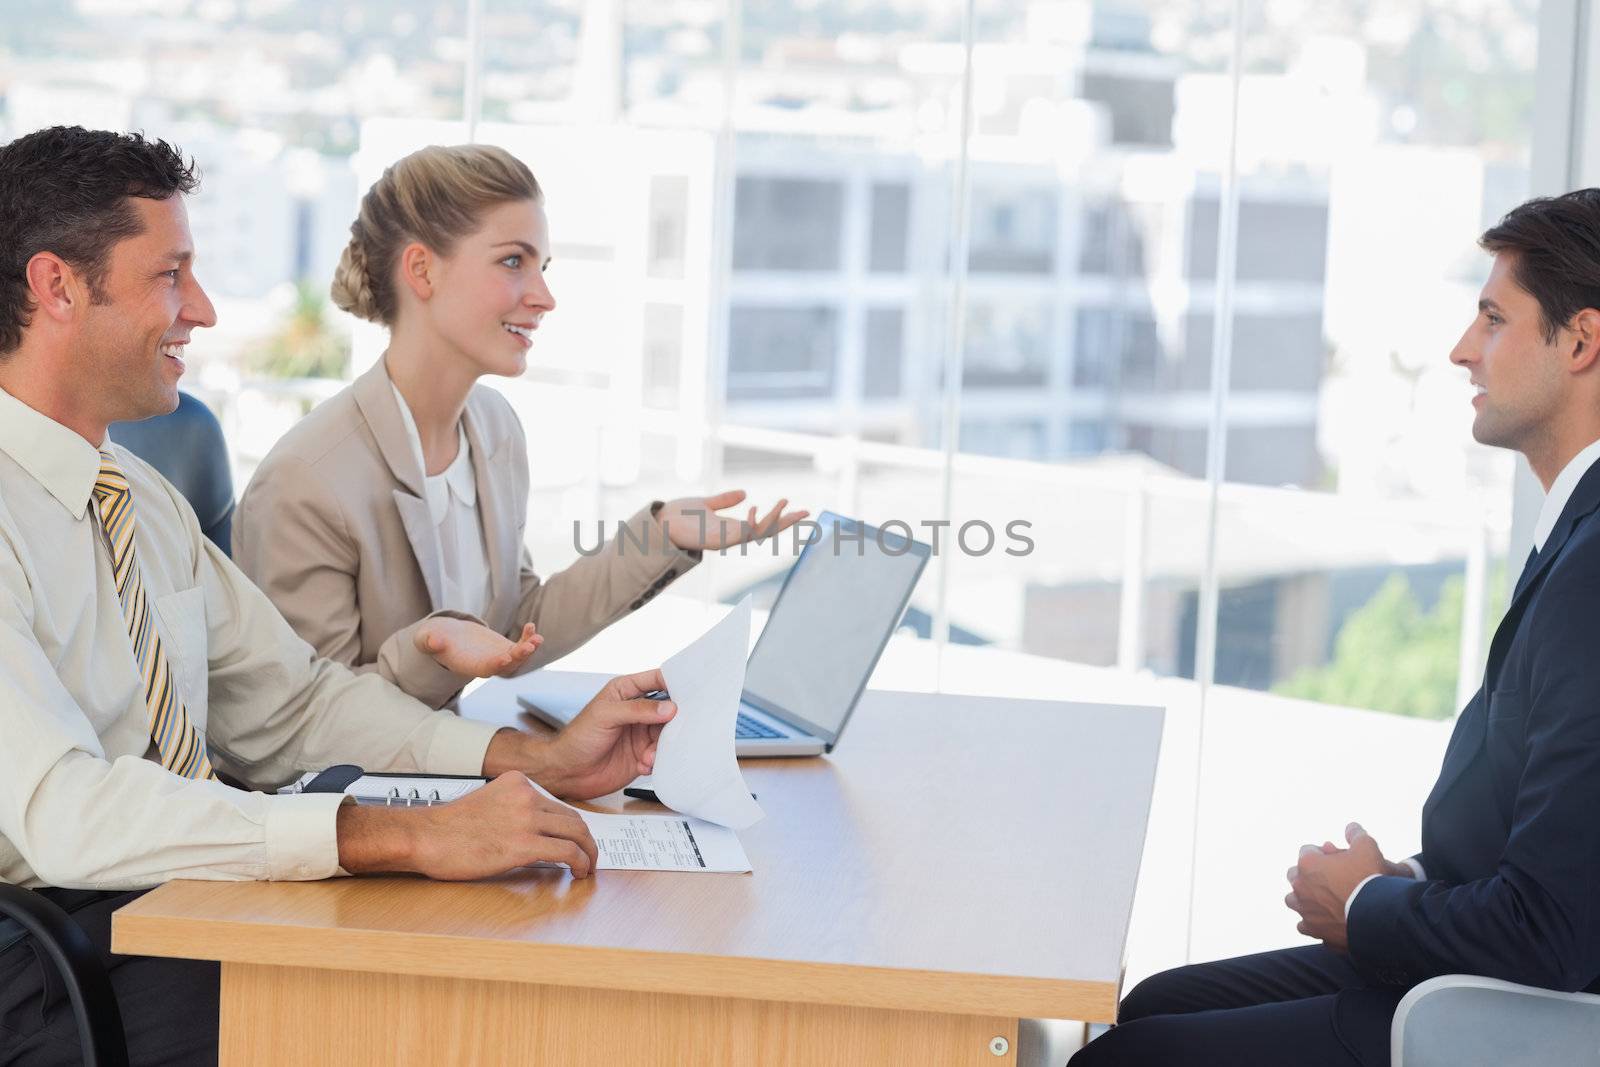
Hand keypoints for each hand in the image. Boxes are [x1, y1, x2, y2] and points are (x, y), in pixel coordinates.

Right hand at [337, 771, 597, 879]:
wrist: (423, 836)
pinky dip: (581, 863)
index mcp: (518, 782)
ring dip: (588, 853)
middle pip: (573, 817)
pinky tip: (579, 873)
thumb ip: (512, 810)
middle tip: (590, 856)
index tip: (577, 840)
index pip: (557, 804)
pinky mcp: (524, 844)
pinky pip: (567, 852)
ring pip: (577, 833)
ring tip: (588, 867)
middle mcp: (527, 795)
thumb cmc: (446, 829)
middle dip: (587, 839)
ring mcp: (527, 818)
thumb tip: (537, 833)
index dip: (572, 825)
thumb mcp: (486, 803)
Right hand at [415, 619, 540, 677]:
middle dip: (519, 658)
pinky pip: (520, 646)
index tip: (505, 659)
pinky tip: (531, 626)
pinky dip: (527, 637)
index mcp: (468, 666)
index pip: (484, 669)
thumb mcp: (427, 639)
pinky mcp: (505, 648)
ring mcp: (498, 657)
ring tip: (537, 637)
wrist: (447, 637)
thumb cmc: (435, 639)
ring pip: (518, 658)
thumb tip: (433, 642)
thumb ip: (429, 642)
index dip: (495, 665)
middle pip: (507, 667)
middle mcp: (486, 665)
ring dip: (528, 649)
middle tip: (529, 646)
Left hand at [486, 668, 677, 800]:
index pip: (658, 680)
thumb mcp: (606, 715)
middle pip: (670, 709)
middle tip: (682, 726)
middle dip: (677, 719)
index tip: (694, 688)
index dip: (676, 682)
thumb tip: (669, 708)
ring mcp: (642, 734)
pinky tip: (643, 765)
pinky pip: (662, 756)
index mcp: (627, 691)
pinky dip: (656, 761)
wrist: (566, 772)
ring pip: (668, 734)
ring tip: (649, 754)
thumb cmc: (578, 738)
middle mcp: (638, 711)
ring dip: (664, 745)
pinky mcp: (643, 756)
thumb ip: (637, 710)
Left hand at [656, 490, 807, 550]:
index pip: (762, 526)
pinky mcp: (713, 539)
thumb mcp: (705, 503)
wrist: (655, 524)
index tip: (797, 508)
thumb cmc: (677, 517)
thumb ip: (724, 500)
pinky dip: (749, 524)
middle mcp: (731, 536)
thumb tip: (743, 493)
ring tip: (786, 503)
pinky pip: (737, 534)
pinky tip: (755, 509)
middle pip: (766, 532)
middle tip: (807, 513)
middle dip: (786, 523)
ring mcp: (723, 539)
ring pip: (756, 534)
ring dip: (772, 520)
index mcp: (731, 528)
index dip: (780, 519)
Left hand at [1284, 822, 1387, 952]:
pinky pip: (1306, 926)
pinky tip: (1328, 921)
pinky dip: (1314, 923)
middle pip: (1295, 875)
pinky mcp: (1314, 931)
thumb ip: (1357, 834)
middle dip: (1308, 874)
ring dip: (1305, 899)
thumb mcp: (1368, 847)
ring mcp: (1305, 911)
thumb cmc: (1371, 879)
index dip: (1323, 853)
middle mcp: (1300, 887)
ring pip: (1295, 901)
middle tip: (1330, 878)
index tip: (1337, 858)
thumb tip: (1351, 827)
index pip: (1307, 851)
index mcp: (1307, 864)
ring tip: (1325, 900)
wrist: (1379, 916)